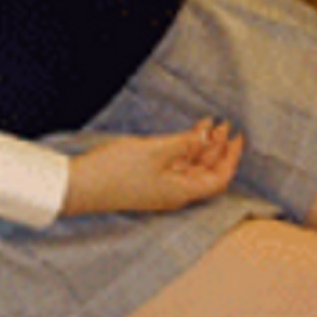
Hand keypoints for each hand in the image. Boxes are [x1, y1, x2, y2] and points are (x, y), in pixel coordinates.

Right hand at [61, 119, 244, 218]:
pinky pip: (175, 166)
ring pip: (191, 168)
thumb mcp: (154, 151)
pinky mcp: (148, 181)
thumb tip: (207, 136)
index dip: (230, 158)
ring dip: (201, 147)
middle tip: (223, 124)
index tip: (237, 136)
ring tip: (208, 124)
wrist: (80, 186)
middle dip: (218, 148)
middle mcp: (175, 193)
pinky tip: (184, 135)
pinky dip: (184, 149)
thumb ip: (183, 143)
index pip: (218, 179)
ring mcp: (161, 188)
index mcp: (181, 191)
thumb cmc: (116, 171)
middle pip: (207, 173)